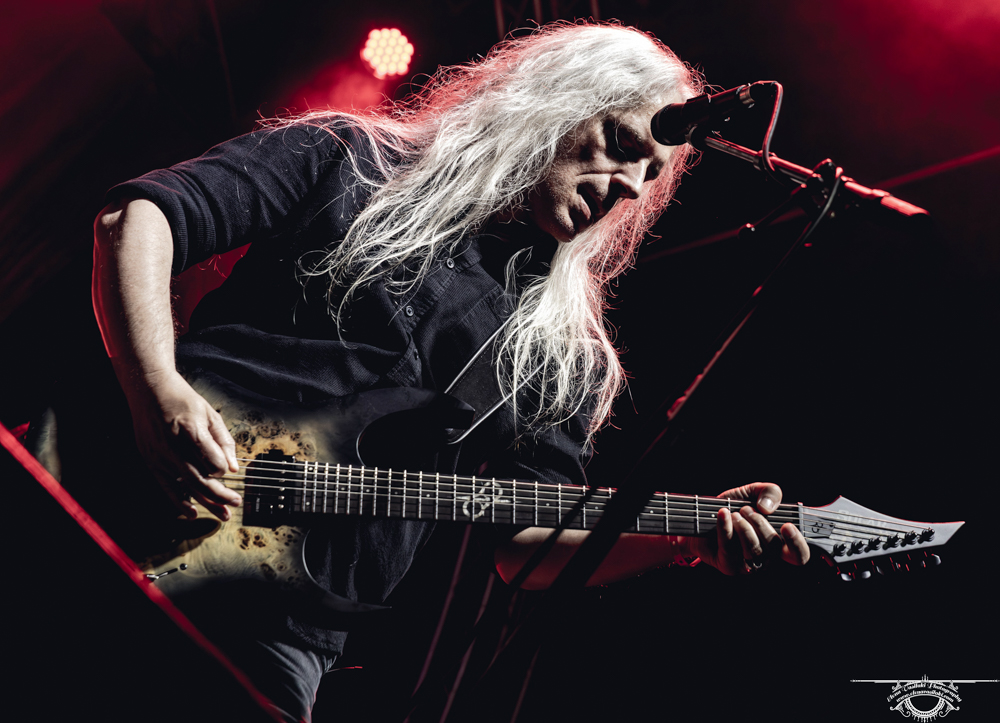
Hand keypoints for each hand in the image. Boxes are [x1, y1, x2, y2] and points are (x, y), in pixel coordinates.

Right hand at [127, 370, 240, 519]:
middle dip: (221, 496)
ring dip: (207, 503)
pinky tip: (192, 513)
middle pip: (201, 480)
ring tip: (222, 514)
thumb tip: (233, 467)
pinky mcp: (151, 462)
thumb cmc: (182, 400)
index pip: (212, 462)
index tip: (227, 469)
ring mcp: (160, 456)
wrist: (149, 391)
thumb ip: (223, 442)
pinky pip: (167, 487)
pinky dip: (180, 502)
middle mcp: (173, 447)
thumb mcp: (210, 414)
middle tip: (235, 503)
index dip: (223, 468)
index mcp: (191, 431)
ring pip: (186, 487)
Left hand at [690, 482, 809, 574]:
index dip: (797, 544)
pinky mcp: (728, 566)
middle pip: (773, 548)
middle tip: (746, 509)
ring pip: (753, 550)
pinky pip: (730, 548)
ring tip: (734, 513)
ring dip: (743, 526)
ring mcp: (747, 565)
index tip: (786, 526)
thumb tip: (767, 508)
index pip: (799, 555)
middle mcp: (766, 558)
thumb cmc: (734, 507)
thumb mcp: (754, 492)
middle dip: (759, 523)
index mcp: (778, 544)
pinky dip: (726, 527)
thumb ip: (770, 492)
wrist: (703, 516)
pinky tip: (723, 514)